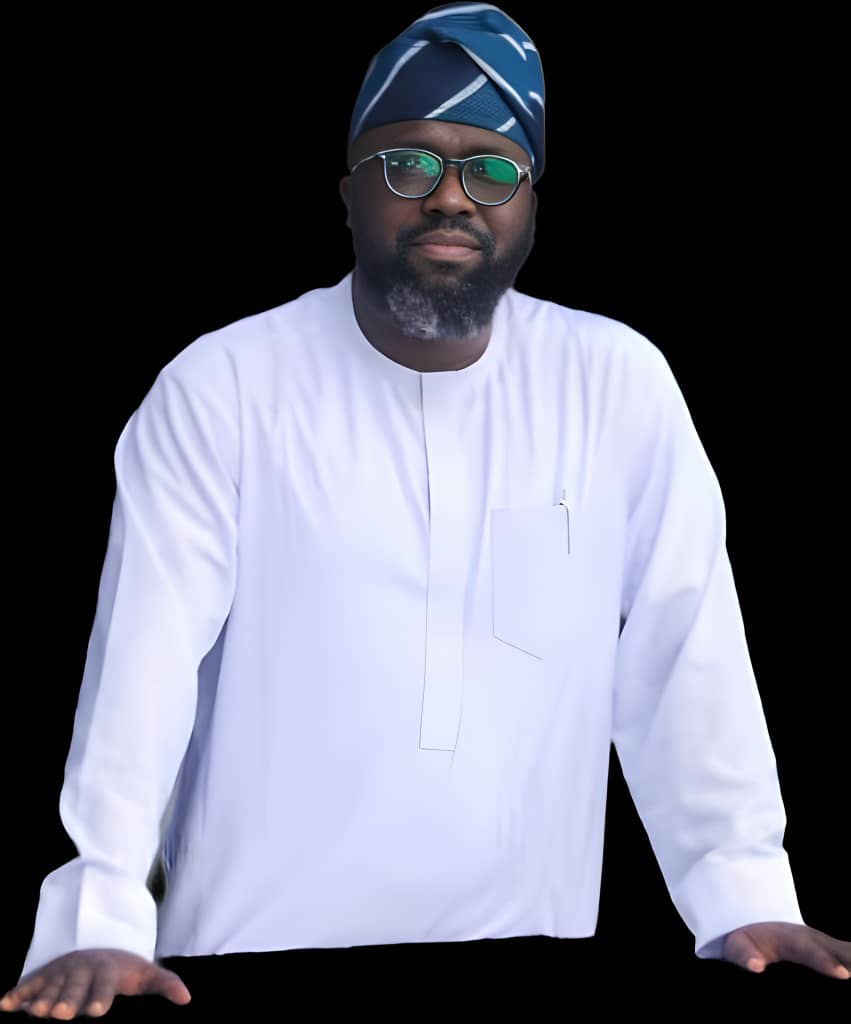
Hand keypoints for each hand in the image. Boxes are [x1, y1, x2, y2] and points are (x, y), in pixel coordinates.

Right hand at [0, 948, 190, 1017]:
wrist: (100, 944)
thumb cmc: (123, 970)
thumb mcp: (144, 974)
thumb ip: (164, 984)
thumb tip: (187, 998)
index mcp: (106, 972)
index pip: (104, 986)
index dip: (100, 998)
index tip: (97, 1010)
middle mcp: (82, 970)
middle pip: (74, 987)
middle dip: (67, 999)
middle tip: (60, 1013)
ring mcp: (61, 972)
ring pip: (50, 985)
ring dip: (41, 998)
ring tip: (35, 1011)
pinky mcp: (44, 975)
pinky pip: (29, 983)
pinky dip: (17, 993)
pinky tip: (5, 1005)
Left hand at [723, 922, 850, 979]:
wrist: (756, 924)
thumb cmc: (747, 942)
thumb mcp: (738, 945)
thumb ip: (744, 954)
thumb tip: (755, 965)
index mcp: (792, 939)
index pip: (810, 950)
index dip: (825, 961)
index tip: (841, 973)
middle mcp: (817, 941)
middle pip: (842, 950)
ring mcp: (830, 947)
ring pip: (849, 952)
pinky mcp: (837, 953)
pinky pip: (850, 954)